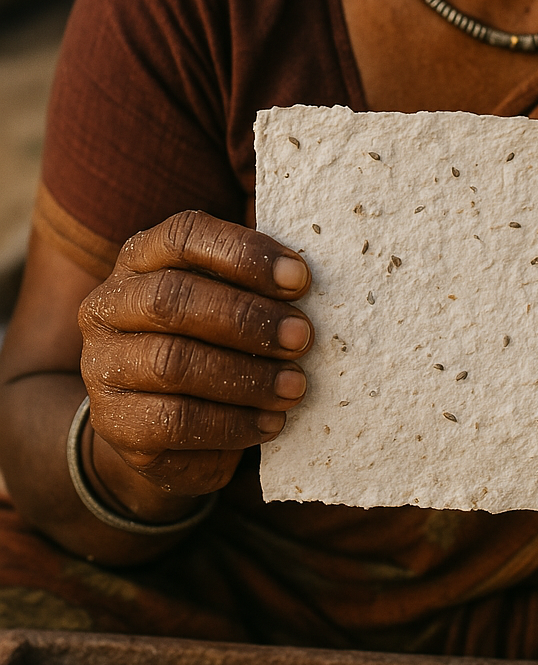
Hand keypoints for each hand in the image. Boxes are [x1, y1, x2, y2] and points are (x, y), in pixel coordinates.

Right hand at [78, 210, 312, 513]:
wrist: (164, 427)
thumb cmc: (213, 343)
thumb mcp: (230, 301)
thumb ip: (258, 281)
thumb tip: (307, 275)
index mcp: (141, 258)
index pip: (183, 236)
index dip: (243, 253)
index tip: (300, 278)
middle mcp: (110, 305)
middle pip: (172, 299)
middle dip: (247, 318)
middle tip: (302, 337)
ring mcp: (103, 366)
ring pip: (172, 363)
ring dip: (246, 376)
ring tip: (295, 386)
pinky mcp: (114, 423)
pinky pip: (173, 422)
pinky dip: (232, 423)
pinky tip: (270, 422)